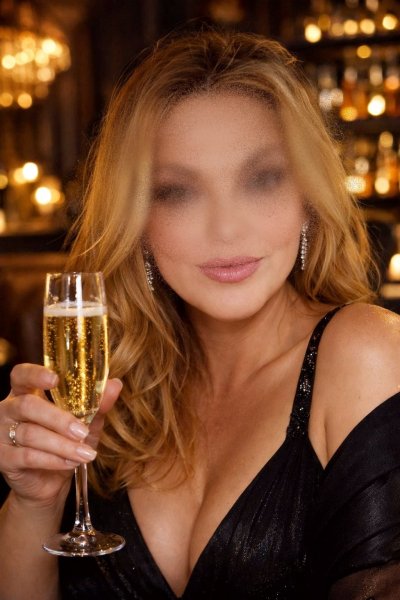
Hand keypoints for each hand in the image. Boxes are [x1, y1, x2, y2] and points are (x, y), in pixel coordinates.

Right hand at [0, 363, 121, 508]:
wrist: (49, 482)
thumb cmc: (65, 443)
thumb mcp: (85, 422)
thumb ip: (97, 404)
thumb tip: (115, 385)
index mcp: (25, 393)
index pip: (22, 375)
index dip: (35, 374)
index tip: (55, 379)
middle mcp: (9, 409)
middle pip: (28, 405)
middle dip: (58, 419)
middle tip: (82, 431)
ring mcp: (1, 434)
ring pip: (30, 434)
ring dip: (62, 444)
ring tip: (85, 453)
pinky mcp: (2, 458)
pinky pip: (27, 456)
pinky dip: (52, 460)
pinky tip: (71, 462)